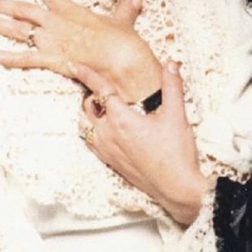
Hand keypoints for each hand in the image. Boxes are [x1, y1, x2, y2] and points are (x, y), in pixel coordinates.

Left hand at [0, 0, 161, 101]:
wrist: (122, 59)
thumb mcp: (124, 22)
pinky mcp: (53, 59)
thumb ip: (127, 10)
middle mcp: (58, 23)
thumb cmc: (124, 42)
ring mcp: (53, 41)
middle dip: (1, 4)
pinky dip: (10, 58)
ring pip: (19, 30)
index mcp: (74, 11)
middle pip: (24, 10)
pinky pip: (27, 58)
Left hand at [71, 61, 206, 225]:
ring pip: (84, 126)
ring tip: (101, 104)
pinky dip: (91, 130)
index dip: (87, 75)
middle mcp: (109, 134)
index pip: (100, 91)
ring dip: (88, 113)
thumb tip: (171, 64)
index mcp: (122, 120)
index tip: (75, 64)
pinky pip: (90, 142)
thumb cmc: (176, 154)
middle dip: (91, 93)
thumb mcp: (176, 115)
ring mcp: (107, 150)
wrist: (176, 188)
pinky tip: (104, 128)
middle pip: (87, 107)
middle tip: (101, 84)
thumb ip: (172, 86)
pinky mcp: (111, 162)